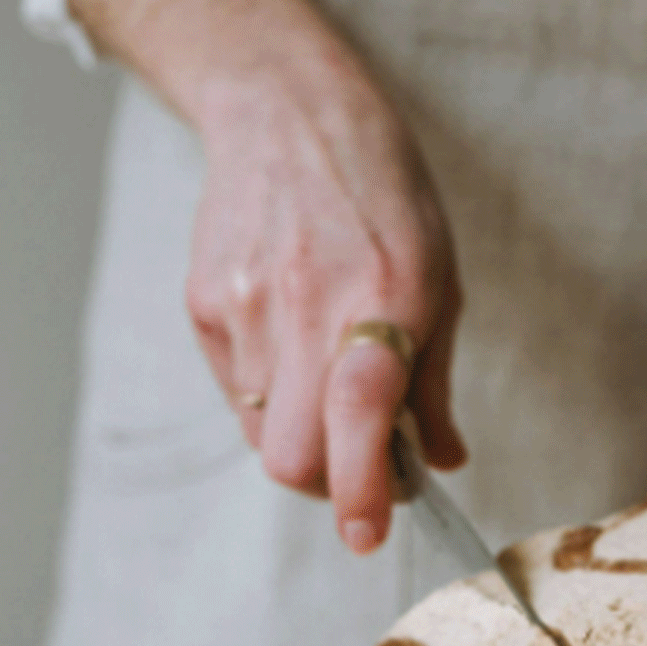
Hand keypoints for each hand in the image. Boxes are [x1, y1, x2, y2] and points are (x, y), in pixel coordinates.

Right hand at [188, 58, 464, 549]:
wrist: (288, 111)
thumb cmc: (385, 199)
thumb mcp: (442, 280)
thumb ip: (435, 382)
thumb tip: (441, 464)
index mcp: (383, 301)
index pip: (359, 420)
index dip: (359, 493)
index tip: (367, 535)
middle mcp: (306, 308)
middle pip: (291, 458)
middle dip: (328, 484)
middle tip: (362, 465)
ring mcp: (245, 307)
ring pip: (264, 431)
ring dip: (302, 431)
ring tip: (328, 367)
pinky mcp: (204, 303)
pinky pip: (237, 388)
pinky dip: (270, 390)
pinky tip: (291, 332)